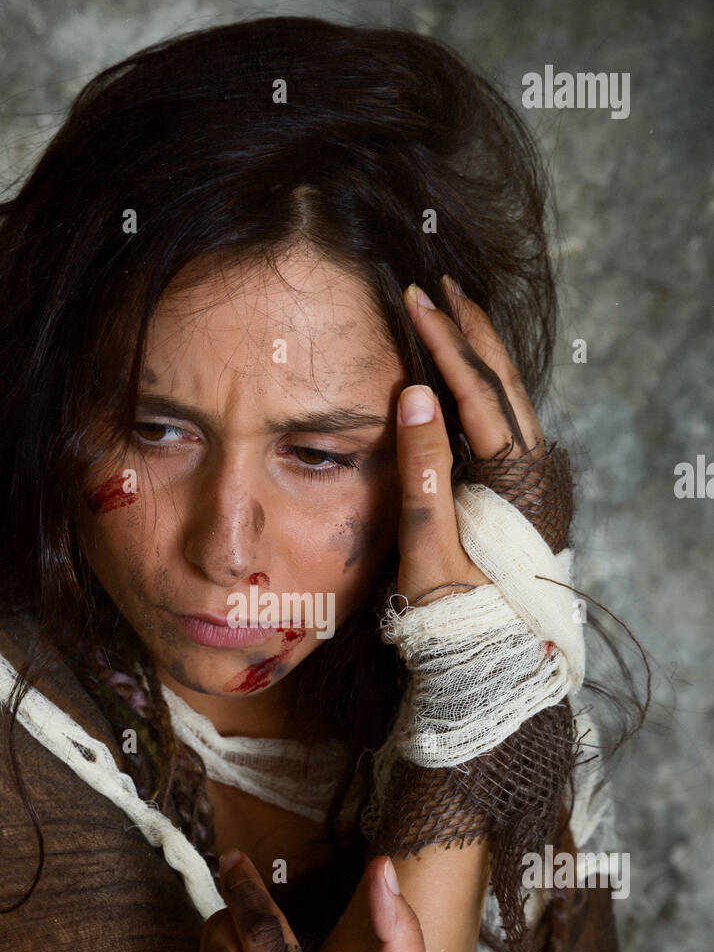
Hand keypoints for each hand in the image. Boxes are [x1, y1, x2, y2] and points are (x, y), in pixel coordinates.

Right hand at [395, 274, 546, 608]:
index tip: (415, 302)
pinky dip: (483, 389)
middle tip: (441, 286)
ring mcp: (533, 485)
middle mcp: (535, 474)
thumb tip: (417, 396)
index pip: (478, 394)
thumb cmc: (457, 618)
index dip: (445, 344)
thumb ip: (425, 473)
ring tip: (453, 314)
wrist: (494, 666)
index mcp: (515, 481)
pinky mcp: (522, 497)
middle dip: (472, 331)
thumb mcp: (431, 550)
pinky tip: (463, 380)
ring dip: (481, 355)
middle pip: (505, 384)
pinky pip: (505, 424)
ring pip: (511, 401)